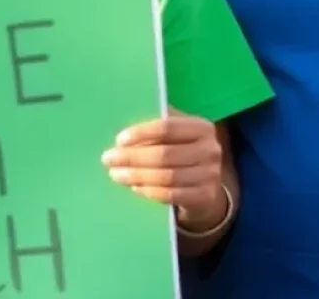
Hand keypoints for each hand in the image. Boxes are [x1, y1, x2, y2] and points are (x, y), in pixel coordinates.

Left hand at [103, 108, 226, 229]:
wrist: (208, 188)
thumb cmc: (185, 154)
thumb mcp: (180, 135)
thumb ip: (161, 127)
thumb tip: (129, 122)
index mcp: (202, 127)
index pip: (169, 127)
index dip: (142, 132)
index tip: (119, 139)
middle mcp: (210, 149)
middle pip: (165, 153)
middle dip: (133, 157)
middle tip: (108, 159)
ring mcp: (210, 174)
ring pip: (166, 176)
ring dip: (136, 176)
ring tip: (116, 174)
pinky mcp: (204, 196)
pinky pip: (171, 195)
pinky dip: (149, 191)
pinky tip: (134, 187)